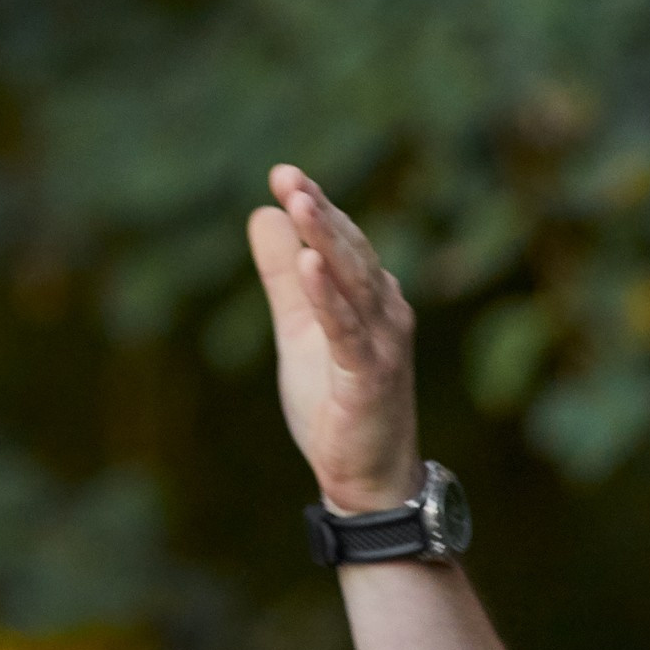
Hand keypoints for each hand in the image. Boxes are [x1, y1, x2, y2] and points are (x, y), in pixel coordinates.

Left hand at [248, 166, 420, 513]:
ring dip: (326, 240)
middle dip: (320, 211)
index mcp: (369, 295)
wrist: (366, 477)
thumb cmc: (337, 400)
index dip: (315, 206)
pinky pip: (348, 331)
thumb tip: (264, 214)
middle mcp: (385, 310)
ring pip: (353, 282)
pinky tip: (309, 267)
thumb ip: (283, 276)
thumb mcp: (298, 329)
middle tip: (288, 176)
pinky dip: (329, 297)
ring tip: (300, 203)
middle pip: (350, 251)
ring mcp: (383, 342)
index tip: (283, 173)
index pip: (341, 240)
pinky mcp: (371, 377)